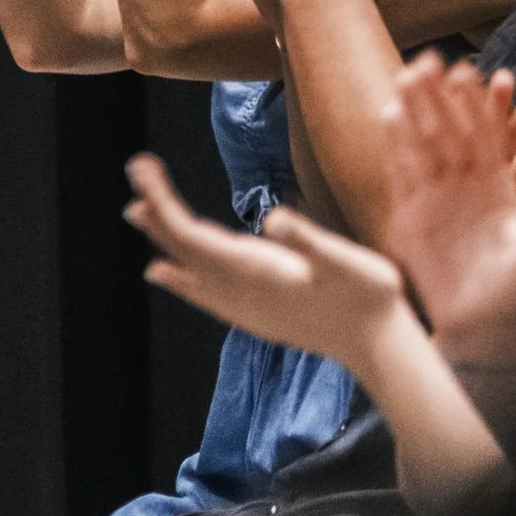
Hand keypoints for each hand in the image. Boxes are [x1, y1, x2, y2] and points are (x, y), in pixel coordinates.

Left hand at [124, 152, 409, 369]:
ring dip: (164, 239)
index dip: (164, 203)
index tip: (144, 169)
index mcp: (257, 271)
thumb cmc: (369, 296)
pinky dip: (180, 278)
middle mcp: (241, 292)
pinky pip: (204, 292)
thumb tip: (273, 220)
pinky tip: (167, 273)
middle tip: (138, 170)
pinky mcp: (256, 315)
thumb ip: (308, 241)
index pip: (193, 235)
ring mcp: (245, 307)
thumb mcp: (347, 261)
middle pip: (185, 248)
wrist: (378, 345)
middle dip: (158, 211)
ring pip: (191, 269)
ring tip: (139, 212)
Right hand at [383, 55, 515, 365]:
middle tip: (433, 58)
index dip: (482, 103)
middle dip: (442, 95)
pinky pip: (402, 175)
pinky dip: (395, 146)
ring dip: (415, 111)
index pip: (490, 134)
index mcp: (501, 185)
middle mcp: (467, 184)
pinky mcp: (413, 218)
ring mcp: (437, 199)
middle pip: (452, 129)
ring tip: (406, 74)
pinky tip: (388, 115)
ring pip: (424, 144)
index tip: (477, 70)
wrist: (488, 328)